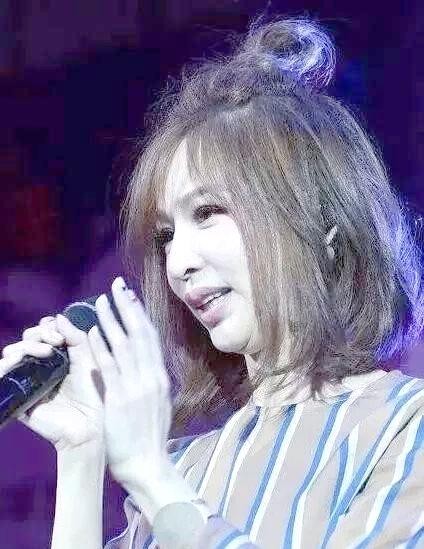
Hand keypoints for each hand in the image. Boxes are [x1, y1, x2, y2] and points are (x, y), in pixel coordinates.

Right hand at [0, 314, 104, 451]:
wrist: (88, 426)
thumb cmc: (94, 394)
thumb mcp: (88, 360)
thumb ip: (76, 338)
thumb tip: (57, 317)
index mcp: (58, 356)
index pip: (43, 333)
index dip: (47, 327)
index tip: (59, 332)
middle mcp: (41, 365)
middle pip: (26, 339)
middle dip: (38, 334)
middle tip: (55, 341)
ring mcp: (28, 379)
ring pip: (12, 353)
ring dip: (25, 346)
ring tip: (45, 352)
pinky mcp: (18, 395)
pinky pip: (2, 376)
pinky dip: (5, 365)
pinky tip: (18, 361)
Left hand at [87, 276, 171, 484]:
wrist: (146, 463)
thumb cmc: (148, 436)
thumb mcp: (158, 402)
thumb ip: (150, 380)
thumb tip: (144, 359)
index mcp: (160, 377)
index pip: (150, 338)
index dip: (140, 314)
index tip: (131, 297)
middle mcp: (152, 377)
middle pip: (139, 333)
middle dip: (127, 307)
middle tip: (117, 286)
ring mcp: (137, 386)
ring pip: (124, 344)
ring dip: (111, 319)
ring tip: (100, 301)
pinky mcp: (120, 398)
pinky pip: (109, 366)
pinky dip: (102, 346)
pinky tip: (93, 331)